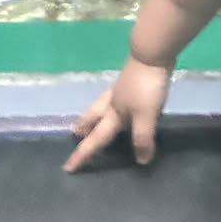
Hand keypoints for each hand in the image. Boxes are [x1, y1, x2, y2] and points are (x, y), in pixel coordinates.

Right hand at [64, 57, 172, 172]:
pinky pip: (117, 96)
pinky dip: (113, 103)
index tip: (68, 168)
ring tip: (92, 119)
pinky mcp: (132, 78)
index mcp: (113, 114)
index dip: (83, 154)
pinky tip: (122, 101)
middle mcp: (113, 101)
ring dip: (95, 114)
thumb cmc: (146, 87)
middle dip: (84, 126)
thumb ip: (142, 138)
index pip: (96, 139)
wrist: (152, 53)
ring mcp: (122, 88)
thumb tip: (140, 161)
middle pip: (93, 116)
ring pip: (102, 104)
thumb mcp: (146, 116)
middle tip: (76, 134)